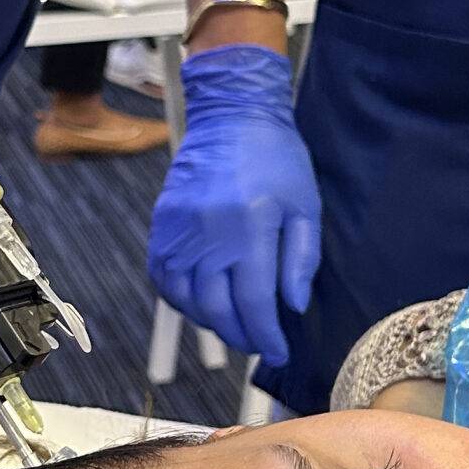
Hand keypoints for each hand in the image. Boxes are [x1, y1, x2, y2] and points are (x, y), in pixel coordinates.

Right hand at [147, 44, 320, 364]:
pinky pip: (164, 277)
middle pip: (217, 308)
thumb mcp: (305, 207)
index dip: (266, 335)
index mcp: (250, 228)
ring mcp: (180, 230)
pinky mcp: (163, 225)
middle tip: (257, 344)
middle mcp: (210, 234)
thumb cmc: (277, 159)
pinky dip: (180, 299)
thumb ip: (301, 260)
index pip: (254, 302)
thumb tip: (292, 306)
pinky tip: (201, 302)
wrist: (231, 117)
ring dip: (209, 322)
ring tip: (232, 325)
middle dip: (240, 336)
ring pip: (186, 298)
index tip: (278, 351)